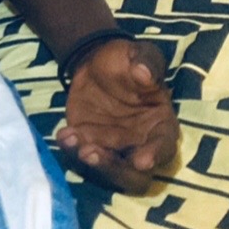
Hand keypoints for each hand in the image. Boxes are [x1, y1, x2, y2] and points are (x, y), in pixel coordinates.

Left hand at [56, 39, 178, 192]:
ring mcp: (114, 149)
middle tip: (93, 153)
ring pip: (107, 171)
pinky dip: (71, 150)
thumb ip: (147, 62)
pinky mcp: (89, 144)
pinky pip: (80, 155)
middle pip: (135, 176)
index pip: (164, 147)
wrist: (96, 61)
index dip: (155, 155)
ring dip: (91, 163)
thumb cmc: (127, 61)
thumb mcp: (141, 53)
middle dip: (115, 169)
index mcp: (161, 126)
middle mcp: (140, 145)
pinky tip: (64, 135)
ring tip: (73, 140)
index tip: (141, 160)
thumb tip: (144, 74)